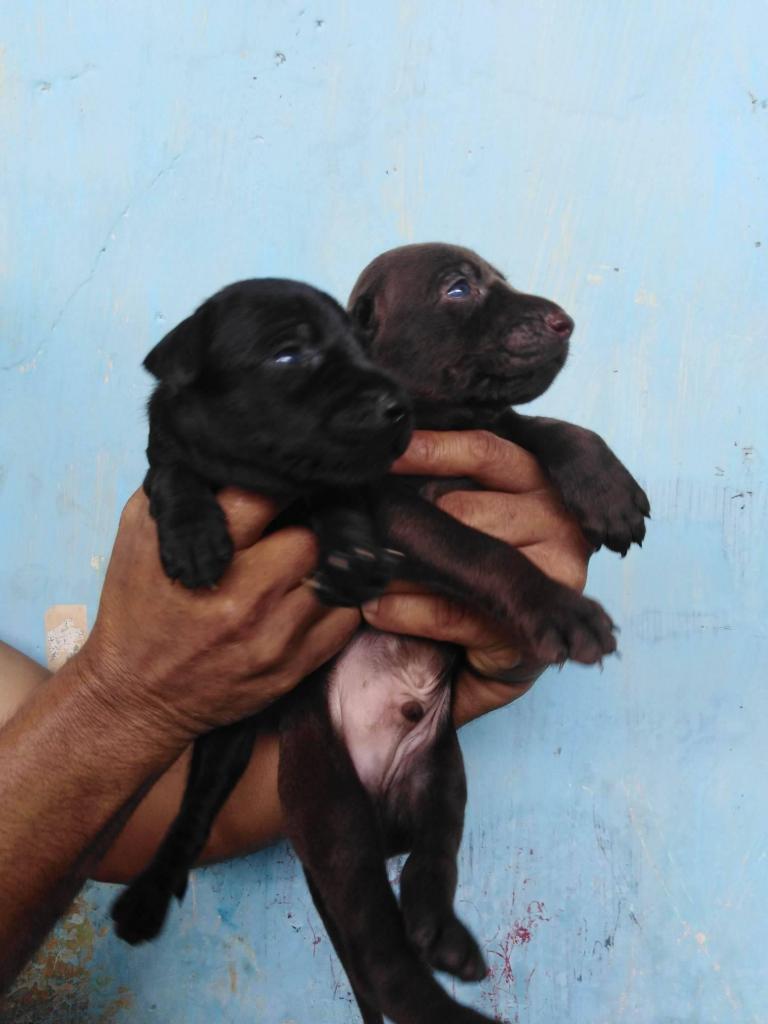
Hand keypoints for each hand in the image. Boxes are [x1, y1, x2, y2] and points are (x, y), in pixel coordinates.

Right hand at [76, 488, 359, 743]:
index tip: (286, 479)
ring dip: (326, 564)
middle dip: (307, 526)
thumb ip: (184, 495)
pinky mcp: (293, 668)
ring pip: (335, 578)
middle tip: (300, 524)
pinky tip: (317, 591)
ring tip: (311, 557)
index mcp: (208, 557)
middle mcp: (246, 599)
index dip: (280, 481)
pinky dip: (336, 601)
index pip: (264, 496)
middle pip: (312, 538)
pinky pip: (344, 621)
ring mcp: (275, 638)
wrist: (135, 696)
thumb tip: (225, 460)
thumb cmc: (137, 609)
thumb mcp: (139, 539)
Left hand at [361, 430, 590, 725]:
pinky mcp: (530, 626)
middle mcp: (556, 517)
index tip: (381, 450)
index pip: (482, 450)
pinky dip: (405, 610)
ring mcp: (553, 572)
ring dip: (395, 565)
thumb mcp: (463, 511)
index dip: (429, 448)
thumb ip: (441, 482)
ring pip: (456, 556)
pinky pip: (451, 610)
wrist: (492, 653)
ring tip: (359, 567)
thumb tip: (383, 456)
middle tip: (354, 524)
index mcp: (539, 478)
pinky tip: (374, 607)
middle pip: (461, 506)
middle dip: (401, 517)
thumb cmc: (470, 566)